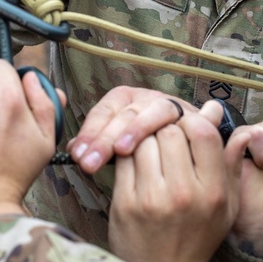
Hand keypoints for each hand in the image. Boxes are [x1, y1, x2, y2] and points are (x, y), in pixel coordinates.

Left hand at [69, 86, 195, 172]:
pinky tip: (159, 152)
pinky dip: (171, 131)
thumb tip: (71, 150)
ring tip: (121, 151)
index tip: (77, 156)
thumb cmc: (152, 152)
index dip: (90, 132)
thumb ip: (99, 144)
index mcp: (127, 99)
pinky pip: (179, 123)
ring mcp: (169, 106)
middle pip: (124, 113)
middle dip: (104, 138)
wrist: (190, 160)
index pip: (104, 111)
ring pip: (149, 112)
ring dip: (135, 130)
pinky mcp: (191, 118)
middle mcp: (146, 98)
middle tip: (89, 163)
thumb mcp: (123, 145)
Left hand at [108, 100, 240, 261]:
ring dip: (144, 139)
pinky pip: (124, 159)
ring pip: (143, 141)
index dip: (192, 122)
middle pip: (169, 132)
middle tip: (165, 139)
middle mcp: (183, 193)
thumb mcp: (227, 204)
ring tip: (150, 151)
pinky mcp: (125, 203)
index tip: (186, 129)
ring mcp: (152, 198)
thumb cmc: (198, 234)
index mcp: (212, 191)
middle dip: (166, 129)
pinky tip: (134, 162)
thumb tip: (225, 118)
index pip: (202, 133)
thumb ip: (230, 162)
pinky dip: (127, 153)